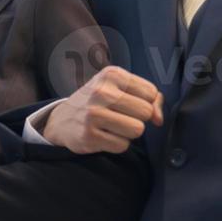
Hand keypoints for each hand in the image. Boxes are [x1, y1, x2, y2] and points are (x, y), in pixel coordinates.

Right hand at [42, 66, 163, 153]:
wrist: (62, 119)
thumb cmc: (98, 102)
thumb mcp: (120, 88)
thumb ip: (149, 98)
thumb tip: (158, 119)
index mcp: (111, 75)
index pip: (151, 92)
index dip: (147, 102)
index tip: (132, 104)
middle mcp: (101, 92)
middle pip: (145, 112)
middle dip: (138, 118)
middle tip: (121, 116)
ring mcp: (93, 114)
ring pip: (137, 130)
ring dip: (129, 133)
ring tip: (113, 126)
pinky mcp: (89, 136)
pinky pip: (122, 145)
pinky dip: (117, 144)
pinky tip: (104, 135)